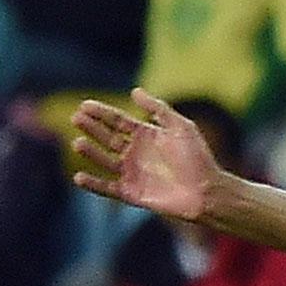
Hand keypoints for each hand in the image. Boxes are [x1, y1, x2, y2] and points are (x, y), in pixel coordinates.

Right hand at [71, 90, 219, 220]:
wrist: (209, 192)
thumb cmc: (198, 159)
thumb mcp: (181, 127)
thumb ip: (158, 109)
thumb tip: (134, 91)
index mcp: (146, 135)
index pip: (118, 120)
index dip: (101, 113)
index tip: (84, 105)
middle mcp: (137, 153)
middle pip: (107, 137)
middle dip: (91, 128)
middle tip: (77, 119)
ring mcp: (133, 173)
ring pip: (104, 161)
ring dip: (90, 152)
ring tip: (78, 144)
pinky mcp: (133, 194)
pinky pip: (108, 189)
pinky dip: (94, 185)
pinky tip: (79, 177)